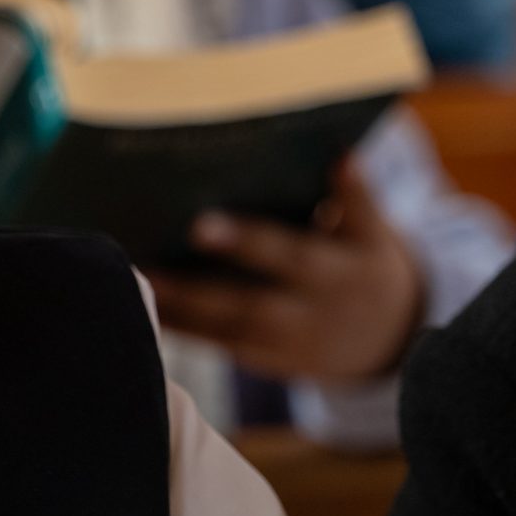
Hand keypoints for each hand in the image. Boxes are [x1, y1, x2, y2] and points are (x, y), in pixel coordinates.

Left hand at [146, 161, 424, 381]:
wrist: (387, 341)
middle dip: (192, 292)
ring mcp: (285, 348)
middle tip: (141, 267)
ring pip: (224, 333)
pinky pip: (217, 346)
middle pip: (245, 307)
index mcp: (338, 277)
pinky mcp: (263, 361)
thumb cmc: (367, 267)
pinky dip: (180, 328)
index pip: (289, 258)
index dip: (246, 243)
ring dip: (174, 312)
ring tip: (128, 283)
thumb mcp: (374, 235)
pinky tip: (138, 305)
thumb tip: (341, 154)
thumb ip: (356, 198)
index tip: (198, 226)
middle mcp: (310, 318)